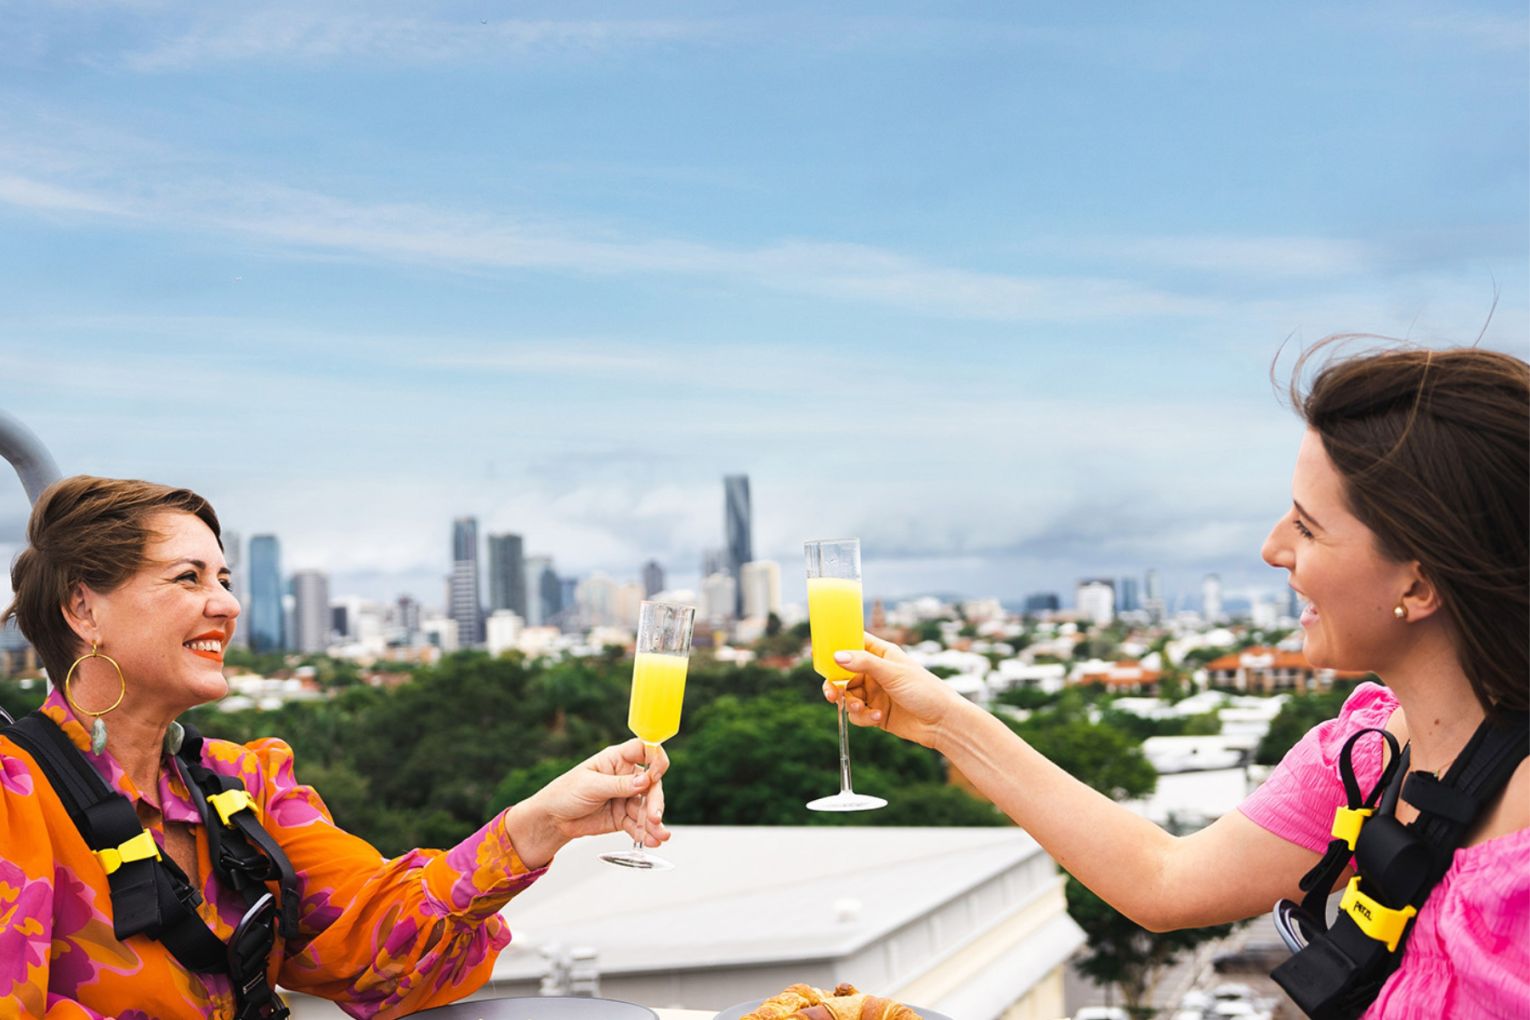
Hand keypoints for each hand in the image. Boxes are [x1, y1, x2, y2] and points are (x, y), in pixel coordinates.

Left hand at [504, 739, 669, 868]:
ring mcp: (626, 797)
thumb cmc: (565, 792)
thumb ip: (619, 784)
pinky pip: (639, 824)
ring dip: (654, 822)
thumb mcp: (591, 786)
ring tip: (660, 835)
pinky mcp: (623, 817)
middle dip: (655, 801)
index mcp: (617, 759)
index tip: (656, 775)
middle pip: (651, 784)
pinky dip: (646, 833)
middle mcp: (626, 776)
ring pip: (647, 807)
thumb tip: (645, 780)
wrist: (553, 819)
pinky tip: (651, 840)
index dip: (655, 758)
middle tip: (654, 817)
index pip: (644, 750)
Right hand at [824, 632, 969, 749]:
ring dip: (851, 704)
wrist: (942, 723)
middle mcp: (876, 672)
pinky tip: (878, 718)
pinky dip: (863, 717)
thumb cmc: (925, 690)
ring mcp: (875, 693)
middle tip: (831, 694)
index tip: (820, 653)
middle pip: (843, 674)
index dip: (837, 645)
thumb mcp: (893, 673)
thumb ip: (864, 663)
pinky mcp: (876, 713)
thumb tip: (837, 655)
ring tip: (862, 708)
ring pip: (848, 696)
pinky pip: (858, 714)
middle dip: (836, 684)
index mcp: (881, 654)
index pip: (854, 642)